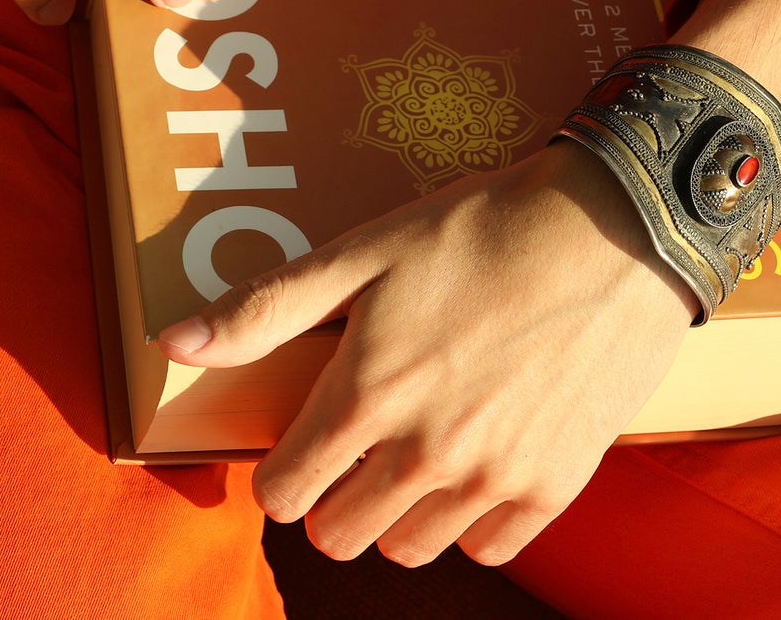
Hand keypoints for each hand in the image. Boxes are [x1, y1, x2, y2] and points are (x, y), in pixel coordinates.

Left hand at [158, 142, 696, 566]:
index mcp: (365, 397)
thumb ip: (265, 309)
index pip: (284, 492)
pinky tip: (469, 462)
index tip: (292, 443)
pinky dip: (469, 519)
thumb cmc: (474, 232)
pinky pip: (490, 546)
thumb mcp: (359, 254)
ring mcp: (493, 478)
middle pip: (339, 535)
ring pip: (410, 549)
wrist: (608, 231)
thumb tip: (172, 343)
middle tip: (348, 445)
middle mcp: (424, 454)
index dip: (277, 472)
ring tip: (406, 452)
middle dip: (328, 498)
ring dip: (394, 513)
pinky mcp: (555, 486)